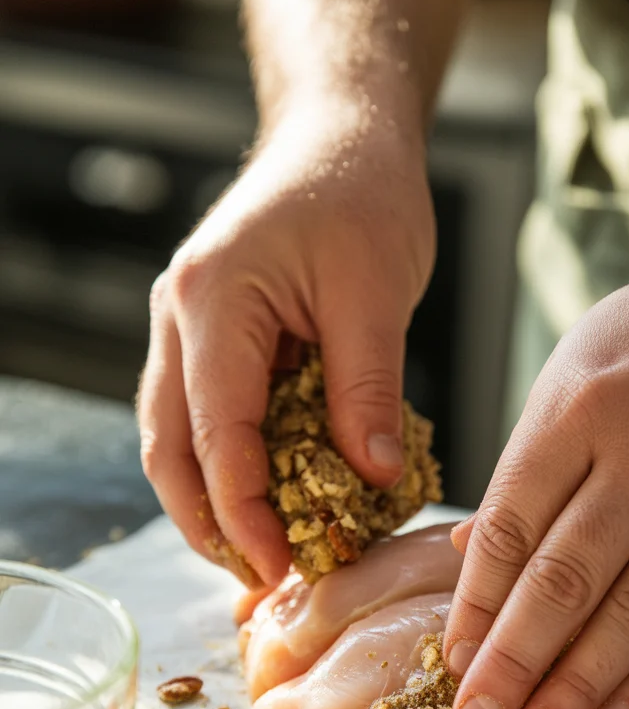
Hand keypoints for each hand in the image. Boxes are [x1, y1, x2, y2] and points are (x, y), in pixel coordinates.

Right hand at [138, 101, 434, 585]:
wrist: (343, 134)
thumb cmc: (361, 193)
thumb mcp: (376, 292)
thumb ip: (367, 386)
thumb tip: (367, 477)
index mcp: (213, 303)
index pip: (217, 435)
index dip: (245, 512)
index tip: (282, 565)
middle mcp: (181, 317)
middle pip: (171, 447)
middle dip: (208, 520)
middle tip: (259, 575)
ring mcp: (189, 325)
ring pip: (178, 435)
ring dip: (212, 498)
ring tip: (261, 550)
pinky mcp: (215, 334)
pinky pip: (209, 412)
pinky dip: (233, 461)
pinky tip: (271, 494)